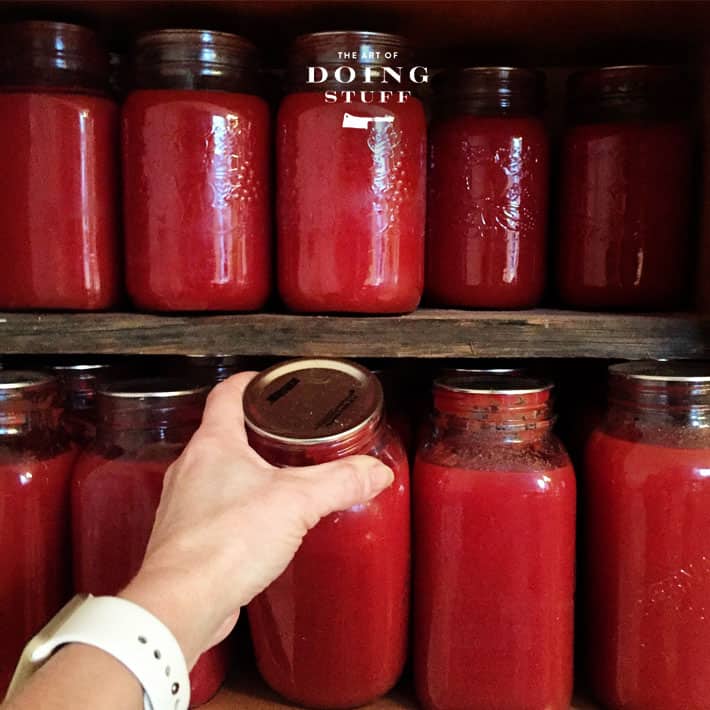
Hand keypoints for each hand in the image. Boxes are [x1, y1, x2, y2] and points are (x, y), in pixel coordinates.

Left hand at [120, 372, 393, 666]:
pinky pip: (212, 509)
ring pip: (216, 472)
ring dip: (245, 470)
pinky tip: (259, 524)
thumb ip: (339, 483)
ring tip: (279, 478)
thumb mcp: (296, 503)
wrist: (183, 603)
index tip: (271, 383)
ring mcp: (183, 503)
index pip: (226, 394)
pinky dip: (236, 507)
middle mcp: (190, 468)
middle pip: (222, 432)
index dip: (251, 382)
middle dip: (255, 430)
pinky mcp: (186, 537)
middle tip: (288, 433)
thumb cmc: (224, 544)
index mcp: (212, 444)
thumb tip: (375, 472)